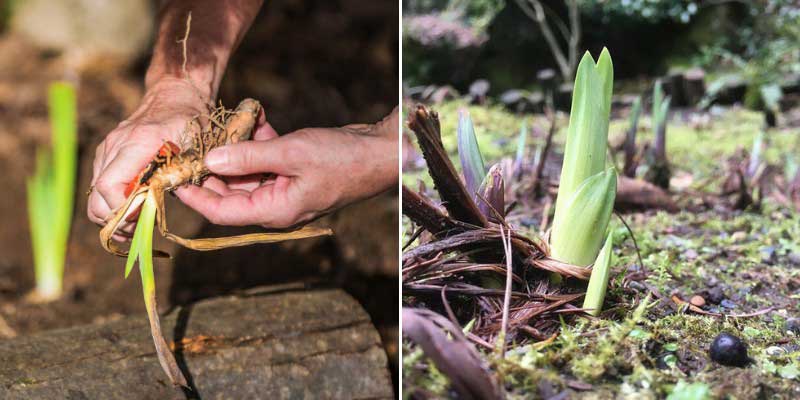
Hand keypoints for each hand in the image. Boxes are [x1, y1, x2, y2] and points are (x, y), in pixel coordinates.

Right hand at [88, 78, 208, 233]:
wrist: (177, 94)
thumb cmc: (193, 121)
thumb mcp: (197, 149)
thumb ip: (182, 177)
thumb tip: (166, 208)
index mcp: (138, 143)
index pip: (110, 187)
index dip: (122, 211)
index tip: (142, 220)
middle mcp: (116, 145)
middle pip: (97, 197)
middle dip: (115, 220)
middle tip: (139, 230)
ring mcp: (108, 147)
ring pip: (95, 195)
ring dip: (113, 213)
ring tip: (137, 222)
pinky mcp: (107, 152)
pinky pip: (101, 184)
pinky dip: (112, 201)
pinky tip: (133, 206)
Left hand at [176, 108, 398, 227]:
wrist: (379, 153)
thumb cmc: (341, 159)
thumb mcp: (291, 154)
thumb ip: (249, 157)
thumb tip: (209, 160)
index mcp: (275, 210)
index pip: (222, 211)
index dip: (194, 195)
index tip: (171, 176)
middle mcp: (276, 204)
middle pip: (230, 192)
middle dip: (211, 167)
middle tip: (191, 142)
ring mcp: (286, 189)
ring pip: (247, 173)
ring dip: (237, 149)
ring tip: (228, 123)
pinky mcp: (294, 173)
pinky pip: (265, 162)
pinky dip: (259, 143)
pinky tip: (257, 120)